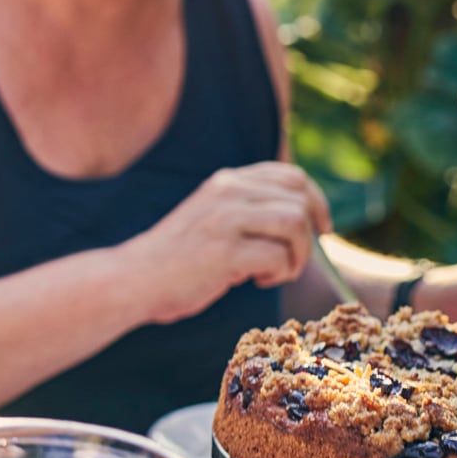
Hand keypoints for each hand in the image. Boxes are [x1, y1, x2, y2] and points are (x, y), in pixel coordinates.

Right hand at [128, 162, 330, 323]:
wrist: (133, 278)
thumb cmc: (176, 257)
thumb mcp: (210, 216)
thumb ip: (245, 208)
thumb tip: (300, 218)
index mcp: (225, 182)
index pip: (291, 176)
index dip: (317, 202)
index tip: (323, 228)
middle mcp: (226, 192)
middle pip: (300, 200)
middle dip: (309, 236)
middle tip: (293, 261)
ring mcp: (224, 220)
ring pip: (295, 224)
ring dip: (297, 256)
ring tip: (273, 273)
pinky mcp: (224, 252)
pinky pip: (278, 256)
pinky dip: (278, 273)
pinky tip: (256, 281)